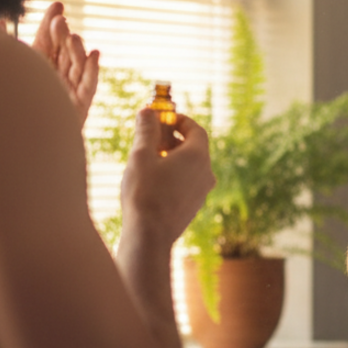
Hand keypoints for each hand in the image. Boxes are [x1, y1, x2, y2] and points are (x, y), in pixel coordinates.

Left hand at [0, 2, 99, 125]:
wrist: (18, 142)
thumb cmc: (10, 105)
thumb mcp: (6, 68)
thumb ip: (2, 45)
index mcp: (40, 63)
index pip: (47, 38)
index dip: (51, 21)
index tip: (56, 5)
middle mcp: (57, 73)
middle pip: (63, 49)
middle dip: (62, 34)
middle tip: (59, 20)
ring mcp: (70, 88)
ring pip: (77, 64)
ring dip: (77, 49)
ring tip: (73, 37)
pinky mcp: (80, 104)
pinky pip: (89, 86)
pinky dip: (93, 70)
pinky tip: (94, 55)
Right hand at [121, 109, 215, 244]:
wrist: (150, 236)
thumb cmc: (145, 193)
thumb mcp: (141, 155)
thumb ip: (146, 130)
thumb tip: (148, 111)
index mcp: (198, 156)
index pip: (196, 129)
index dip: (180, 120)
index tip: (163, 118)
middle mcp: (206, 173)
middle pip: (194, 147)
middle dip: (173, 138)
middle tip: (152, 137)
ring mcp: (203, 192)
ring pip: (191, 166)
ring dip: (173, 157)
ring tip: (149, 159)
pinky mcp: (194, 206)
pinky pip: (187, 183)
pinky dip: (175, 175)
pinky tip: (153, 181)